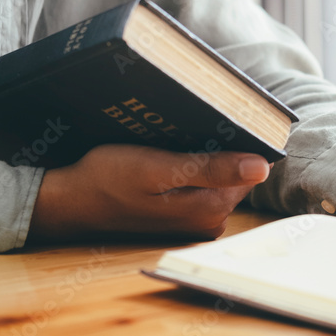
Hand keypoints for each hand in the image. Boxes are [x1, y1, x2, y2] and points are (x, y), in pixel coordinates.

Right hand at [28, 144, 269, 242]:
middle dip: (220, 145)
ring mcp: (196, 221)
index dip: (237, 136)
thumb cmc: (108, 180)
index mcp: (211, 208)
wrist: (72, 201)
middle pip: (235, 170)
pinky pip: (201, 183)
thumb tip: (262, 166)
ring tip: (176, 136)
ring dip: (204, 153)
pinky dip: (191, 165)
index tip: (217, 115)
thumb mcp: (158, 168)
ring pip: (218, 174)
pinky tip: (170, 152)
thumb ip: (210, 169)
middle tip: (189, 124)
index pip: (250, 164)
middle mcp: (210, 220)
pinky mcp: (181, 216)